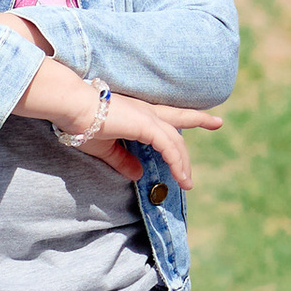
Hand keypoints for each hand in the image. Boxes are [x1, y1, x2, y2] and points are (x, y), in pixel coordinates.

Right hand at [11, 53, 224, 190]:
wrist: (72, 108)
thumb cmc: (81, 125)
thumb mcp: (105, 147)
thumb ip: (123, 160)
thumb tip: (138, 173)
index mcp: (136, 113)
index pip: (164, 114)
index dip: (181, 115)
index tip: (197, 113)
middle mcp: (146, 112)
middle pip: (178, 119)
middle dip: (199, 119)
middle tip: (217, 122)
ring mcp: (148, 118)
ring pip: (175, 141)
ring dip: (184, 162)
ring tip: (187, 182)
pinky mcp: (146, 126)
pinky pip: (169, 148)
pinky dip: (177, 163)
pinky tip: (181, 176)